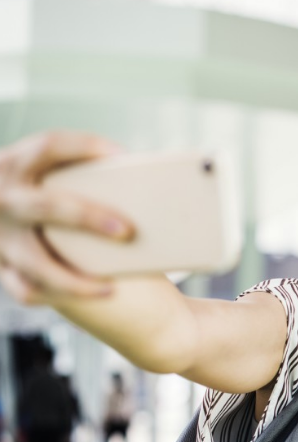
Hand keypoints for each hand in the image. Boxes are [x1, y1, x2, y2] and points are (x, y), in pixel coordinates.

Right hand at [0, 132, 133, 303]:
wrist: (0, 214)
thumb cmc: (45, 192)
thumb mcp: (44, 174)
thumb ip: (76, 173)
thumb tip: (141, 179)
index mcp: (15, 164)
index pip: (48, 146)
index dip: (85, 147)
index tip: (122, 156)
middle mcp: (2, 199)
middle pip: (46, 205)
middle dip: (88, 217)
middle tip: (127, 231)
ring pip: (36, 262)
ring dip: (75, 278)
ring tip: (115, 286)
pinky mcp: (2, 267)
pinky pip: (29, 289)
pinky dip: (63, 295)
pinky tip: (97, 293)